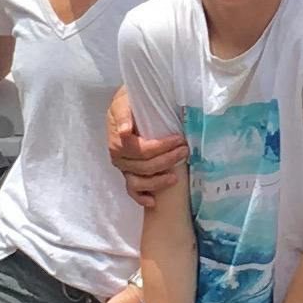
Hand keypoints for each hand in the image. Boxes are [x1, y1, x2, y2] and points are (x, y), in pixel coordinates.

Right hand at [109, 89, 186, 205]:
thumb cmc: (128, 100)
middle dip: (167, 160)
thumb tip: (125, 131)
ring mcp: (123, 167)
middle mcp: (118, 157)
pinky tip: (154, 202)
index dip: (162, 147)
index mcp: (117, 141)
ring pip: (138, 183)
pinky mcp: (127, 174)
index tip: (179, 139)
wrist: (125, 102)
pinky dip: (141, 198)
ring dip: (157, 183)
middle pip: (144, 167)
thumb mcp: (124, 100)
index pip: (142, 150)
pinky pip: (132, 191)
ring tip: (175, 177)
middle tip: (185, 151)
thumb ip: (123, 113)